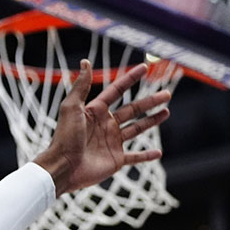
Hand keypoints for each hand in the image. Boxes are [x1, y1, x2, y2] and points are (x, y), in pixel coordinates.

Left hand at [33, 60, 172, 194]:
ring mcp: (112, 142)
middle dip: (150, 101)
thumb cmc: (65, 137)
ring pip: (137, 129)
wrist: (63, 167)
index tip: (144, 68)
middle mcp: (105, 125)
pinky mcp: (116, 159)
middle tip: (167, 94)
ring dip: (152, 121)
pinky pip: (135, 157)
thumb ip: (81, 86)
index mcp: (95, 111)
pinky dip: (146, 155)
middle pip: (132, 109)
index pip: (117, 91)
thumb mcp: (72, 108)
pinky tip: (158, 152)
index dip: (130, 79)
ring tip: (166, 112)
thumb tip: (85, 62)